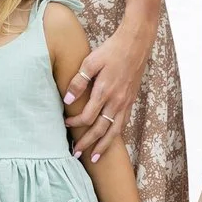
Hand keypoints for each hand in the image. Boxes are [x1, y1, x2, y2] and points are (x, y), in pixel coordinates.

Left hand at [65, 12, 155, 162]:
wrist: (136, 44)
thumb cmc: (111, 50)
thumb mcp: (91, 61)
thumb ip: (79, 81)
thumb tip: (67, 99)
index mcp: (104, 91)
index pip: (87, 117)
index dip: (75, 123)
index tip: (66, 123)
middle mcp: (116, 101)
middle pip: (101, 130)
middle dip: (88, 143)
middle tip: (77, 155)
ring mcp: (125, 102)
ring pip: (115, 131)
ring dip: (104, 145)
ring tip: (95, 157)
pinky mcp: (131, 100)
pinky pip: (123, 123)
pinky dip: (116, 135)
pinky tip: (110, 139)